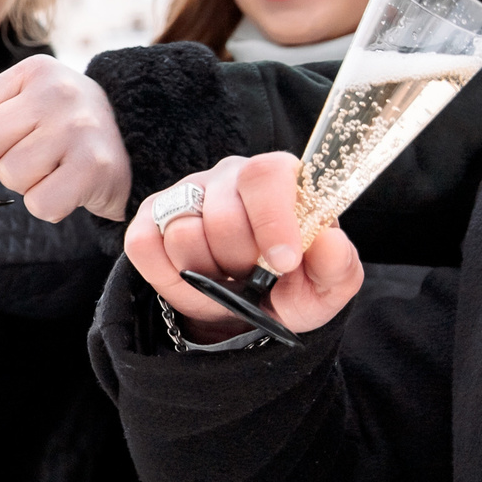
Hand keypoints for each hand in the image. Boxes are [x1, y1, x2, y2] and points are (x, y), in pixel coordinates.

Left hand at [0, 54, 132, 221]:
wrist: (137, 141)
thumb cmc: (65, 129)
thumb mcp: (21, 113)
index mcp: (32, 73)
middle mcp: (57, 92)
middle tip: (31, 156)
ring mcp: (79, 127)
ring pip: (12, 175)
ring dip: (25, 184)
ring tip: (53, 169)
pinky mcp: (94, 166)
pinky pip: (40, 203)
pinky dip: (48, 205)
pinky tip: (67, 187)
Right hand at [125, 153, 363, 340]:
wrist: (245, 307)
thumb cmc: (288, 288)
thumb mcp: (324, 287)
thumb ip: (338, 265)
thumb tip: (328, 240)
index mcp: (277, 179)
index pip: (266, 174)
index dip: (272, 220)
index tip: (283, 263)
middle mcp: (228, 176)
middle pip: (222, 216)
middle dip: (238, 264)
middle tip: (250, 278)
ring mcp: (184, 193)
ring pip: (182, 233)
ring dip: (204, 275)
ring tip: (223, 280)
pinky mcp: (149, 217)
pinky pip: (144, 245)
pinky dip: (168, 277)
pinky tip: (191, 280)